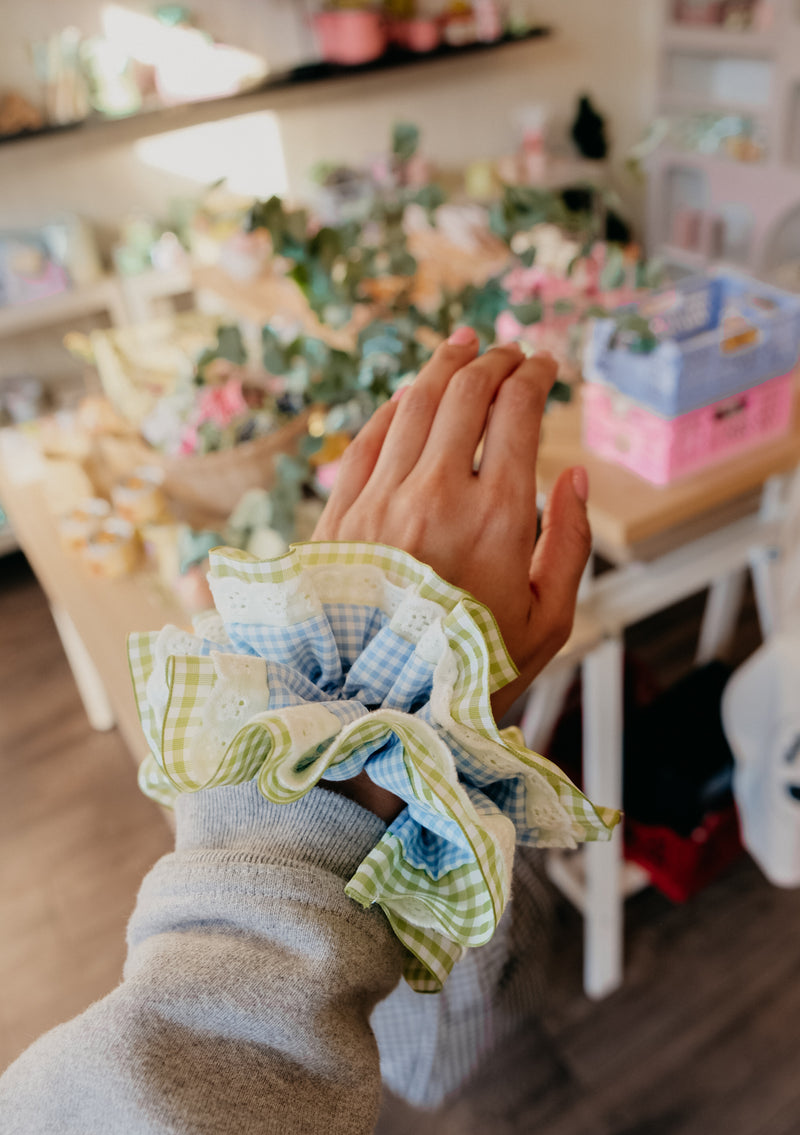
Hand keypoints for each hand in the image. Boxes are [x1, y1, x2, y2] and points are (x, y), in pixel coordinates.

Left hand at [313, 328, 591, 717]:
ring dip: (442, 367)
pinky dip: (391, 408)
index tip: (545, 366)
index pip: (516, 414)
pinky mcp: (338, 516)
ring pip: (413, 404)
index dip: (534, 378)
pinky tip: (407, 396)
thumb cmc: (470, 673)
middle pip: (465, 394)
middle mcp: (436, 495)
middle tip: (508, 353)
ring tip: (461, 347)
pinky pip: (365, 439)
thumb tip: (577, 475)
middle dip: (494, 362)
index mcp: (497, 518)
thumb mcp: (548, 624)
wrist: (374, 710)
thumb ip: (572, 544)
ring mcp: (379, 501)